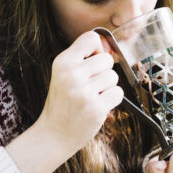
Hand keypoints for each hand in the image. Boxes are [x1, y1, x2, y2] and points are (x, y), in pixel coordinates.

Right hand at [37, 31, 123, 160]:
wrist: (53, 135)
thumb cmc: (63, 102)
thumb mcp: (63, 74)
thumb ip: (83, 58)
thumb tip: (109, 46)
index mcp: (62, 62)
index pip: (91, 38)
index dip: (97, 49)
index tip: (91, 62)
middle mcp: (72, 74)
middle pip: (107, 59)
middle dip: (103, 72)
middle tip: (90, 85)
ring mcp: (84, 92)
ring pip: (113, 76)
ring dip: (107, 87)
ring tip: (92, 97)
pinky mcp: (96, 108)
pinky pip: (118, 93)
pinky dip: (112, 99)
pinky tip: (98, 105)